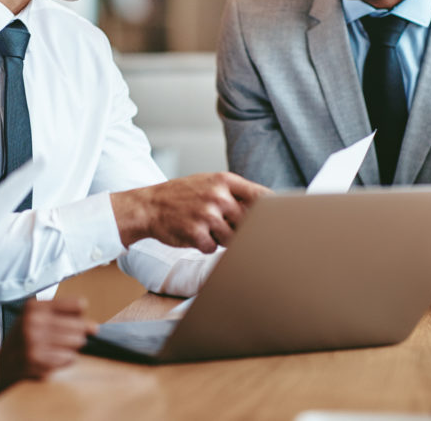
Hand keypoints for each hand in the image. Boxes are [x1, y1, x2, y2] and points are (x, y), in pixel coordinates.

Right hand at [0, 297, 96, 392]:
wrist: (3, 363)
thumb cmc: (25, 337)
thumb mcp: (36, 317)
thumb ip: (62, 314)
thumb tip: (93, 326)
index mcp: (35, 306)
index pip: (78, 305)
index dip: (80, 315)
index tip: (77, 320)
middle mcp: (33, 321)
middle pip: (79, 325)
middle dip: (79, 333)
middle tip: (69, 338)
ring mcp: (34, 341)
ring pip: (76, 342)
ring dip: (73, 347)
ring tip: (59, 348)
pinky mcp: (36, 360)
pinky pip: (69, 358)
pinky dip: (66, 359)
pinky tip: (55, 358)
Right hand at [111, 172, 270, 252]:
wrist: (148, 206)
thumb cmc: (182, 195)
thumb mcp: (208, 183)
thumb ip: (235, 193)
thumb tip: (269, 208)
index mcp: (224, 181)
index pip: (262, 197)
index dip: (274, 212)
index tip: (282, 222)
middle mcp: (218, 196)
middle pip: (249, 222)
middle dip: (239, 228)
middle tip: (224, 225)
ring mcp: (207, 215)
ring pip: (232, 238)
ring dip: (221, 238)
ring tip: (205, 227)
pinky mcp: (197, 234)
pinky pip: (214, 248)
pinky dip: (206, 245)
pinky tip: (193, 234)